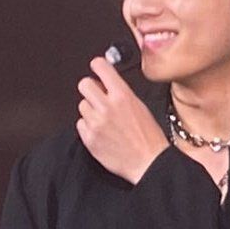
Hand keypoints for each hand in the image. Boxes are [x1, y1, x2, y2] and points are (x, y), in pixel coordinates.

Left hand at [76, 57, 168, 183]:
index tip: (97, 67)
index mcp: (122, 95)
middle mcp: (107, 107)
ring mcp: (96, 123)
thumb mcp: (140, 106)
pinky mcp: (89, 138)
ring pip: (82, 105)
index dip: (98, 66)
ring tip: (104, 120)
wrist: (148, 162)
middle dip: (91, 89)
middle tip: (98, 96)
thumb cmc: (149, 138)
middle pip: (84, 84)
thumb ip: (120, 93)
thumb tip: (106, 84)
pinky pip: (80, 124)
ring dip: (90, 110)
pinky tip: (101, 132)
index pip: (100, 67)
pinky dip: (88, 126)